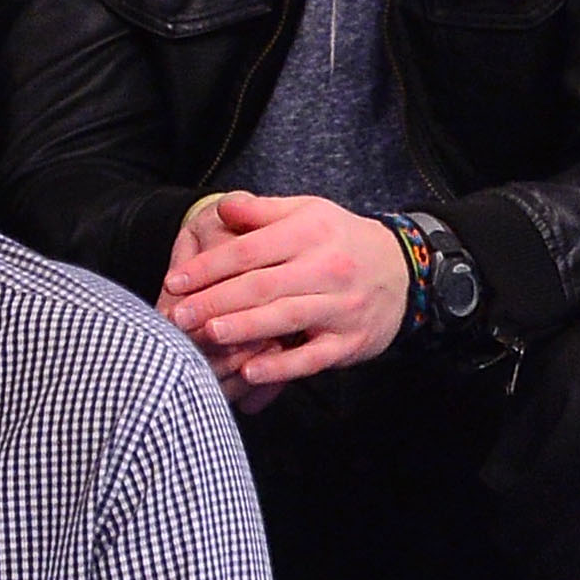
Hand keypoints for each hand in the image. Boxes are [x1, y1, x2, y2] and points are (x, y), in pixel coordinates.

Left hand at [160, 193, 408, 394]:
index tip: (176, 281)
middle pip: (262, 286)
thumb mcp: (307, 213)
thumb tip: (221, 207)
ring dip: (244, 328)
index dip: (210, 266)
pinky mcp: (350, 341)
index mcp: (310, 232)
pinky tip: (251, 371)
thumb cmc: (341, 240)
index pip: (250, 250)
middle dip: (215, 301)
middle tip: (178, 316)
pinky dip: (282, 367)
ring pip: (286, 318)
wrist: (403, 271)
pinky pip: (312, 357)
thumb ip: (262, 212)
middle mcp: (326, 267)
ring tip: (208, 335)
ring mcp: (341, 306)